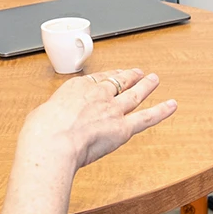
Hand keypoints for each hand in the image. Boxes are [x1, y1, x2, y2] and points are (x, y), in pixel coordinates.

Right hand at [18, 68, 177, 170]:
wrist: (53, 141)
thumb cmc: (42, 131)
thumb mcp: (41, 116)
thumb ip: (52, 116)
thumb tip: (48, 121)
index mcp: (76, 88)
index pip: (96, 78)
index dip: (107, 76)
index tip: (112, 75)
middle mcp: (97, 95)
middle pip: (118, 82)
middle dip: (129, 76)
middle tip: (137, 72)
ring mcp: (112, 110)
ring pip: (134, 95)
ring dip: (146, 86)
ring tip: (154, 79)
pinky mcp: (123, 128)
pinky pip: (146, 118)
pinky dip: (161, 111)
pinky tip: (171, 105)